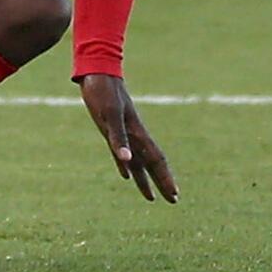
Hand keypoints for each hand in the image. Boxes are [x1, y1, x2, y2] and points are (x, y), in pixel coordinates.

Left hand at [78, 73, 177, 202]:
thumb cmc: (104, 91)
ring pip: (138, 161)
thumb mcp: (109, 115)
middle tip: (173, 200)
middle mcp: (133, 134)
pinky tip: (127, 173)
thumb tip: (128, 162)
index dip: (165, 179)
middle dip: (162, 182)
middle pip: (151, 163)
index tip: (175, 196)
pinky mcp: (111, 127)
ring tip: (151, 196)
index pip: (156, 160)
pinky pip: (122, 151)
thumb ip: (118, 138)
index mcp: (137, 132)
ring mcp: (123, 131)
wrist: (96, 71)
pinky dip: (126, 165)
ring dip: (145, 179)